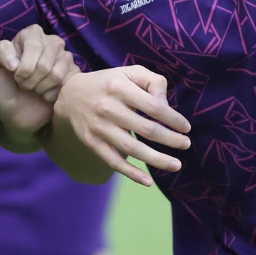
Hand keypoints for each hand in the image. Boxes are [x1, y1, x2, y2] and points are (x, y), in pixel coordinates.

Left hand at [0, 25, 73, 136]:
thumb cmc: (2, 86)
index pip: (33, 44)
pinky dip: (51, 96)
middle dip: (30, 80)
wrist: (15, 112)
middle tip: (24, 85)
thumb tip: (15, 61)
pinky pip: (66, 85)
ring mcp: (65, 58)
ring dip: (40, 89)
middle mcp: (51, 42)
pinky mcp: (74, 75)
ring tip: (34, 89)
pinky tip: (45, 95)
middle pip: (45, 63)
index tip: (15, 76)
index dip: (23, 66)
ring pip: (56, 75)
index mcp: (31, 34)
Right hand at [53, 66, 189, 186]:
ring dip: (157, 159)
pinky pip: (113, 162)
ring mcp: (98, 127)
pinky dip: (131, 173)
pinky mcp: (92, 142)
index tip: (186, 128)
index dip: (173, 119)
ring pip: (132, 148)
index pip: (153, 106)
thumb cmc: (109, 83)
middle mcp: (107, 107)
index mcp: (119, 86)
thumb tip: (166, 107)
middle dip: (170, 139)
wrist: (69, 95)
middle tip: (186, 145)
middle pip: (146, 129)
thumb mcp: (129, 73)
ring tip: (176, 165)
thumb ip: (153, 82)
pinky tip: (148, 181)